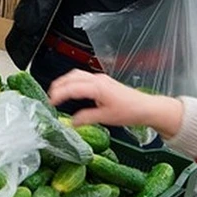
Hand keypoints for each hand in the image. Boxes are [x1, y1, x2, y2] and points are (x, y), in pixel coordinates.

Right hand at [47, 70, 184, 139]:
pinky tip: (70, 90)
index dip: (59, 94)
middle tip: (49, 97)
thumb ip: (86, 118)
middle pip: (71, 77)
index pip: (72, 88)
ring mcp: (100, 79)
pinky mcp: (103, 82)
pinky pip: (82, 77)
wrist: (147, 107)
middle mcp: (97, 80)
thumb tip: (72, 122)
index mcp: (98, 87)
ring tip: (56, 93)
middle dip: (58, 86)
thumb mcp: (106, 118)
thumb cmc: (130, 112)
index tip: (50, 102)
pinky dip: (72, 82)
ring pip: (76, 75)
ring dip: (64, 82)